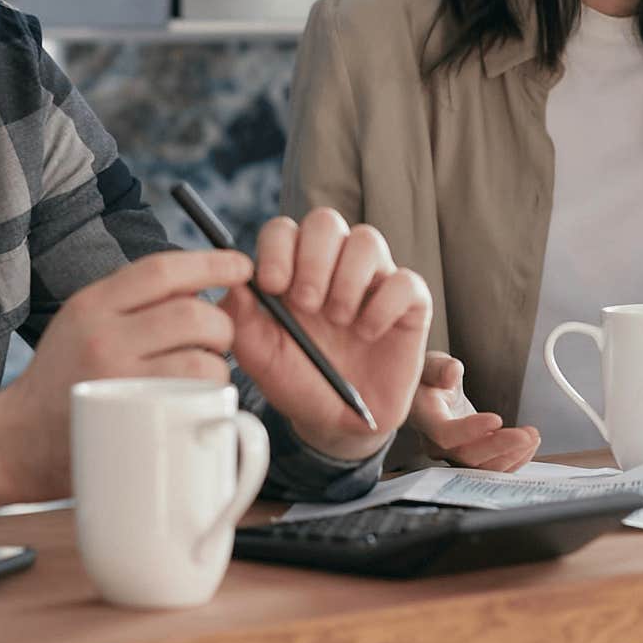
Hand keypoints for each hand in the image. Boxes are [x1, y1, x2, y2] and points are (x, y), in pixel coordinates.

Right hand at [0, 249, 252, 507]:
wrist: (16, 441)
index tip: (240, 266)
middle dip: (221, 324)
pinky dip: (209, 394)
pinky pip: (194, 395)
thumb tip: (197, 290)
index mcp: (92, 304)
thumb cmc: (59, 381)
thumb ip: (127, 304)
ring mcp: (118, 378)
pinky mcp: (132, 417)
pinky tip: (195, 399)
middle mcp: (103, 334)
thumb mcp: (79, 324)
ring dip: (218, 364)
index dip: (211, 263)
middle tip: (217, 339)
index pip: (162, 269)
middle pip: (192, 312)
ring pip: (202, 356)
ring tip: (202, 374)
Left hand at [222, 209, 431, 461]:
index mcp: (292, 269)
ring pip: (367, 240)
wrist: (337, 421)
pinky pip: (405, 281)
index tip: (273, 285)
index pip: (283, 231)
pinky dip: (383, 307)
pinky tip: (368, 334)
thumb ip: (241, 318)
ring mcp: (373, 280)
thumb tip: (234, 281)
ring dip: (348, 281)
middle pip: (325, 222)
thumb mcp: (260, 356)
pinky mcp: (409, 303)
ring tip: (339, 321)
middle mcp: (333, 265)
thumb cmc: (297, 381)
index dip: (278, 249)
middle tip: (307, 304)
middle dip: (313, 259)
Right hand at [411, 352, 540, 471]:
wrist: (427, 395)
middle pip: (468, 456)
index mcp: (425, 419)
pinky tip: (528, 445)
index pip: (445, 434)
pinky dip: (513, 459)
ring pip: (482, 467)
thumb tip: (452, 372)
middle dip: (501, 446)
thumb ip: (440, 368)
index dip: (471, 430)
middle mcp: (436, 443)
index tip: (497, 419)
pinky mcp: (469, 458)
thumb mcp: (430, 363)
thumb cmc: (428, 380)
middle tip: (527, 434)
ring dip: (512, 455)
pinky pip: (491, 466)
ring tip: (533, 437)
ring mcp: (453, 454)